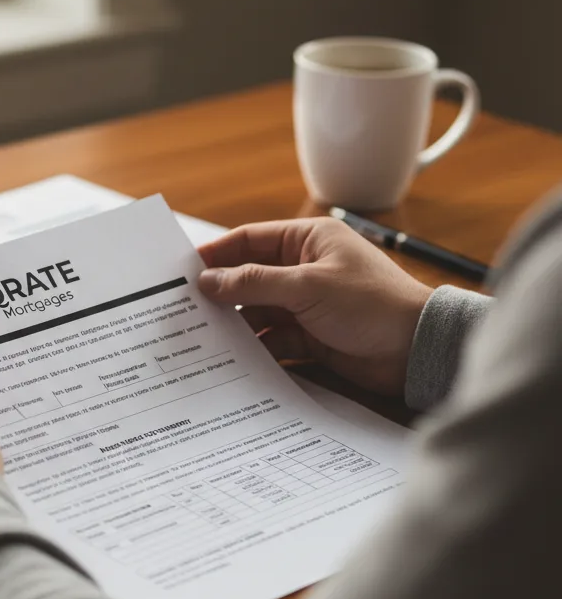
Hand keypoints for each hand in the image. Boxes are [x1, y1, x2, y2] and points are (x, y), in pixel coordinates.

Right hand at [197, 217, 432, 395]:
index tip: (182, 270)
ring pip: (258, 311)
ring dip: (235, 324)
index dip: (216, 253)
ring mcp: (306, 305)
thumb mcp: (308, 286)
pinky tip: (232, 359)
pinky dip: (255, 349)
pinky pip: (272, 340)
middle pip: (249, 278)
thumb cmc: (372, 303)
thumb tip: (208, 281)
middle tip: (183, 307)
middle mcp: (304, 269)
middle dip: (220, 294)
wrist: (416, 350)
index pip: (250, 240)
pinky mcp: (311, 337)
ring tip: (201, 337)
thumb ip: (254, 282)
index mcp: (308, 240)